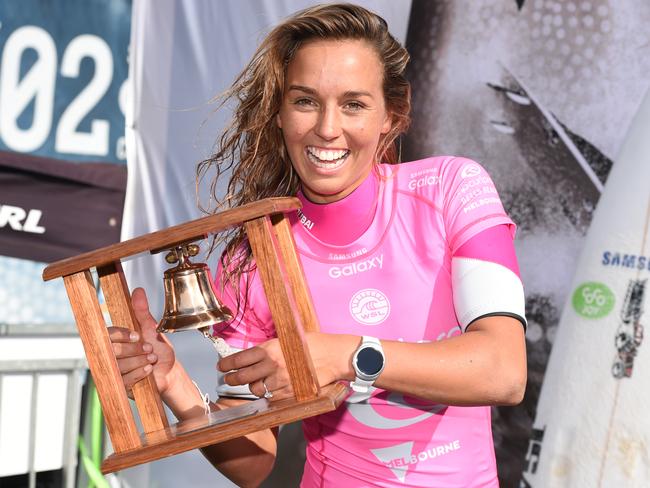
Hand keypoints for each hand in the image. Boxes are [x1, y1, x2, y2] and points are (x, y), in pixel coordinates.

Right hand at [107, 287, 175, 395]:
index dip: (121, 335)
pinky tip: (148, 370)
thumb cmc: (158, 349)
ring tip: (151, 359)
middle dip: (134, 350)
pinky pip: (123, 380)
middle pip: (113, 350)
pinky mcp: (118, 385)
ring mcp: (113, 370)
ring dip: (139, 362)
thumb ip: (142, 311)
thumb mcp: (151, 329)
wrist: (168, 372)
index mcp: (115, 338)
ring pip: (119, 365)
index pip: (108, 334)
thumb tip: (138, 290)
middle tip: (149, 349)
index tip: (137, 335)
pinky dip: (138, 373)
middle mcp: (110, 353)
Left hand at [218, 332, 356, 400]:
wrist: (334, 356)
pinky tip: (271, 390)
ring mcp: (280, 380)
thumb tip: (256, 355)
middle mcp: (272, 364)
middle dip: (231, 379)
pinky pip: (271, 398)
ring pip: (256, 389)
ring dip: (252, 388)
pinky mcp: (289, 392)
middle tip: (228, 379)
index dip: (227, 364)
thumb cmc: (314, 344)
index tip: (222, 366)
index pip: (240, 358)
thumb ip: (271, 348)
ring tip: (253, 385)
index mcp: (270, 348)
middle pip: (242, 377)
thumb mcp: (288, 339)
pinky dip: (268, 395)